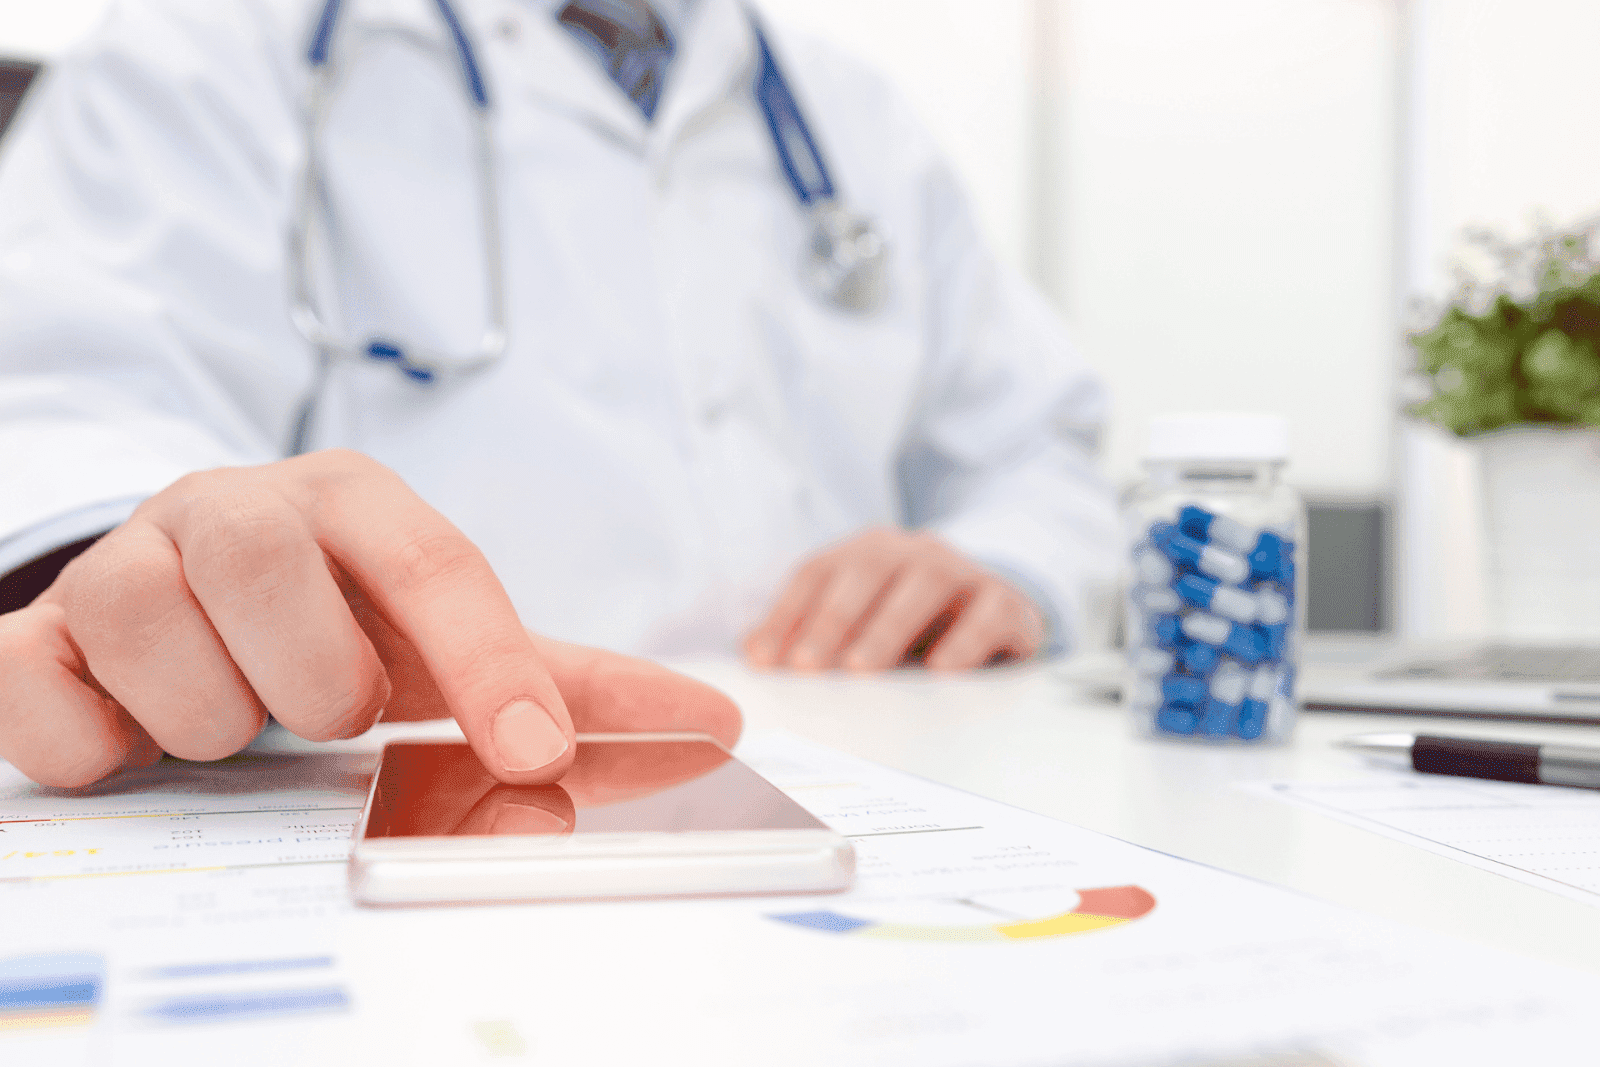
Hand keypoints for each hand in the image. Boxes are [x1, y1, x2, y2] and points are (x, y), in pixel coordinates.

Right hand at [0, 450, 738, 787]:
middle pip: (271, 572)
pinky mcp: (36, 633)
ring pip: (160, 637)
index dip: (489, 664)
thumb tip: (719, 722)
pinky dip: (97, 740)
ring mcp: (124, 562)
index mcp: (351, 504)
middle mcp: (232, 507)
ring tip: (231, 715)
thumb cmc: (336, 626)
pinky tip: (131, 732)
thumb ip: (569, 685)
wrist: (183, 607)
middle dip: (311, 679)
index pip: (433, 565)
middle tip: (321, 708)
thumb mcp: (447, 646)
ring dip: (214, 717)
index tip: (536, 755)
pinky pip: (41, 689)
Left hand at [742, 527, 1045, 671]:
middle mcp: (912, 552)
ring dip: (889, 626)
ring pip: (926, 583)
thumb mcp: (862, 622)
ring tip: (862, 668)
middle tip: (807, 666)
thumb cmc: (913, 622)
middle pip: (867, 571)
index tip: (763, 659)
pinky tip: (943, 670)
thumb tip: (754, 654)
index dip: (786, 614)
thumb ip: (812, 632)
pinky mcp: (1005, 602)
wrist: (999, 605)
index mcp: (867, 552)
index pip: (818, 573)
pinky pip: (988, 613)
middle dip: (832, 618)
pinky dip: (966, 640)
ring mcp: (962, 571)